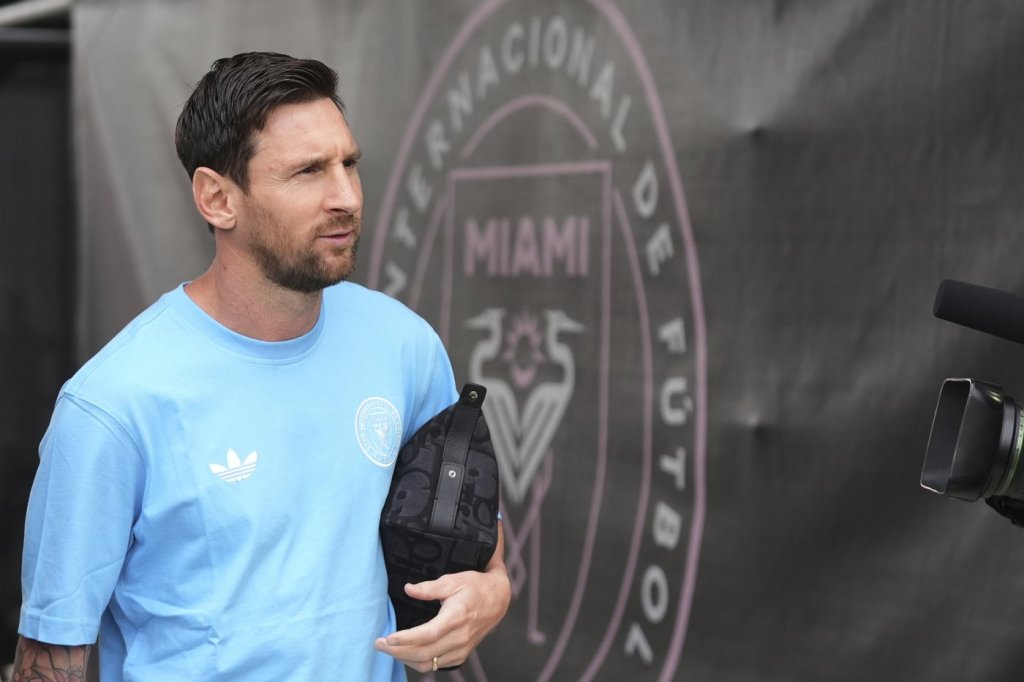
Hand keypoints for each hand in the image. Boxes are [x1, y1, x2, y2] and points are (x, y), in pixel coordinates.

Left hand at [375, 541, 510, 671]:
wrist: (498, 599)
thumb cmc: (475, 587)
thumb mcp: (453, 580)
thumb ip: (429, 587)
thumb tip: (408, 589)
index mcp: (457, 617)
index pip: (427, 635)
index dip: (405, 639)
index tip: (387, 638)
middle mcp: (459, 637)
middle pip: (423, 653)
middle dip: (397, 651)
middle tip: (378, 643)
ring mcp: (461, 649)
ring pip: (427, 663)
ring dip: (404, 659)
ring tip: (388, 649)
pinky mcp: (461, 655)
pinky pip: (434, 665)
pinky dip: (417, 662)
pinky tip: (406, 652)